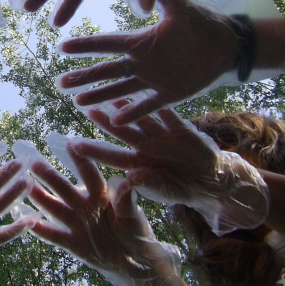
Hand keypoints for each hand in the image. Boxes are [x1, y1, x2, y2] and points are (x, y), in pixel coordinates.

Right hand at [23, 136, 179, 285]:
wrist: (133, 260)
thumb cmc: (135, 231)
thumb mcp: (133, 216)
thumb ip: (125, 200)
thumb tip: (123, 181)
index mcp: (101, 195)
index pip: (89, 174)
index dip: (80, 160)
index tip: (70, 144)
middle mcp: (85, 205)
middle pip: (65, 188)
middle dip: (49, 176)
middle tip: (33, 162)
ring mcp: (77, 224)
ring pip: (55, 208)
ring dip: (41, 198)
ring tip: (26, 187)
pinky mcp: (73, 243)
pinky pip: (55, 236)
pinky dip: (42, 231)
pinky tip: (28, 223)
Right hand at [57, 0, 239, 124]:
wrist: (229, 46)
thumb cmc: (204, 22)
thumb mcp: (180, 5)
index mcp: (141, 41)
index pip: (107, 44)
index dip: (85, 46)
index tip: (62, 47)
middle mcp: (141, 62)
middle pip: (106, 71)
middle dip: (83, 77)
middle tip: (59, 83)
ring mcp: (153, 79)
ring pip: (120, 90)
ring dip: (99, 96)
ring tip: (77, 102)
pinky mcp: (169, 94)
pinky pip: (147, 106)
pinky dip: (132, 113)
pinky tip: (115, 120)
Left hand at [73, 105, 269, 233]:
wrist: (210, 179)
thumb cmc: (181, 189)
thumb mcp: (166, 191)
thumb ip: (149, 185)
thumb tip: (131, 179)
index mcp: (138, 163)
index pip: (112, 157)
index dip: (94, 151)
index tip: (74, 145)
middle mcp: (147, 146)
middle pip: (123, 132)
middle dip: (105, 122)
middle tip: (87, 109)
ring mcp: (163, 135)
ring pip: (142, 119)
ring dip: (127, 108)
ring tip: (111, 95)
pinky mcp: (182, 129)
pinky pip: (170, 115)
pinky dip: (160, 107)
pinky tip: (149, 94)